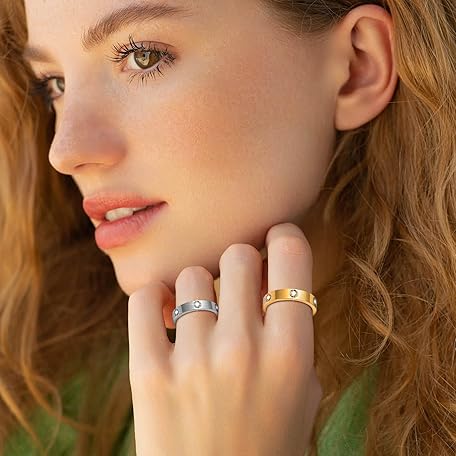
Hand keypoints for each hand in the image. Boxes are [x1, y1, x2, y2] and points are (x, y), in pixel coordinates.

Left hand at [128, 222, 322, 455]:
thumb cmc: (268, 448)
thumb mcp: (303, 393)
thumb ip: (293, 335)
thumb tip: (272, 282)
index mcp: (290, 352)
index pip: (290, 256)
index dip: (283, 238)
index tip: (275, 242)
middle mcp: (242, 348)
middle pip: (237, 254)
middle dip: (240, 261)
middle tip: (236, 282)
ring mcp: (193, 359)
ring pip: (190, 275)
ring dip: (198, 287)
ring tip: (200, 316)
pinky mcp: (148, 372)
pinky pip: (143, 300)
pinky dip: (153, 298)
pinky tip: (164, 312)